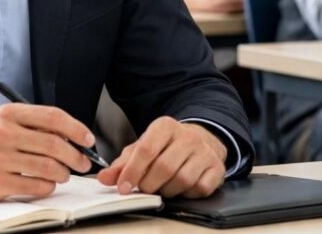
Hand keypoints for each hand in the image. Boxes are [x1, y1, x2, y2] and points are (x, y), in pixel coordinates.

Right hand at [0, 103, 93, 202]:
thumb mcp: (4, 123)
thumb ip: (34, 125)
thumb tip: (71, 136)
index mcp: (9, 113)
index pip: (53, 117)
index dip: (76, 129)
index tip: (88, 139)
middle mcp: (3, 133)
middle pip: (55, 144)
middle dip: (76, 156)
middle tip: (82, 163)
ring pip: (48, 167)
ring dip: (63, 174)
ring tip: (63, 174)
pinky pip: (36, 186)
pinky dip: (48, 187)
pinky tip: (45, 184)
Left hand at [96, 117, 227, 197]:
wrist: (200, 140)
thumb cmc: (166, 146)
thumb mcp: (142, 148)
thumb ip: (122, 164)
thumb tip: (104, 178)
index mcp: (165, 126)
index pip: (146, 150)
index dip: (132, 171)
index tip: (123, 187)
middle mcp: (187, 136)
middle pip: (164, 167)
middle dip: (149, 184)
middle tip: (143, 188)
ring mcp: (205, 152)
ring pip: (182, 180)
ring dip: (167, 190)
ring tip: (162, 187)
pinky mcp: (217, 168)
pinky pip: (200, 188)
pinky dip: (187, 194)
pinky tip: (181, 188)